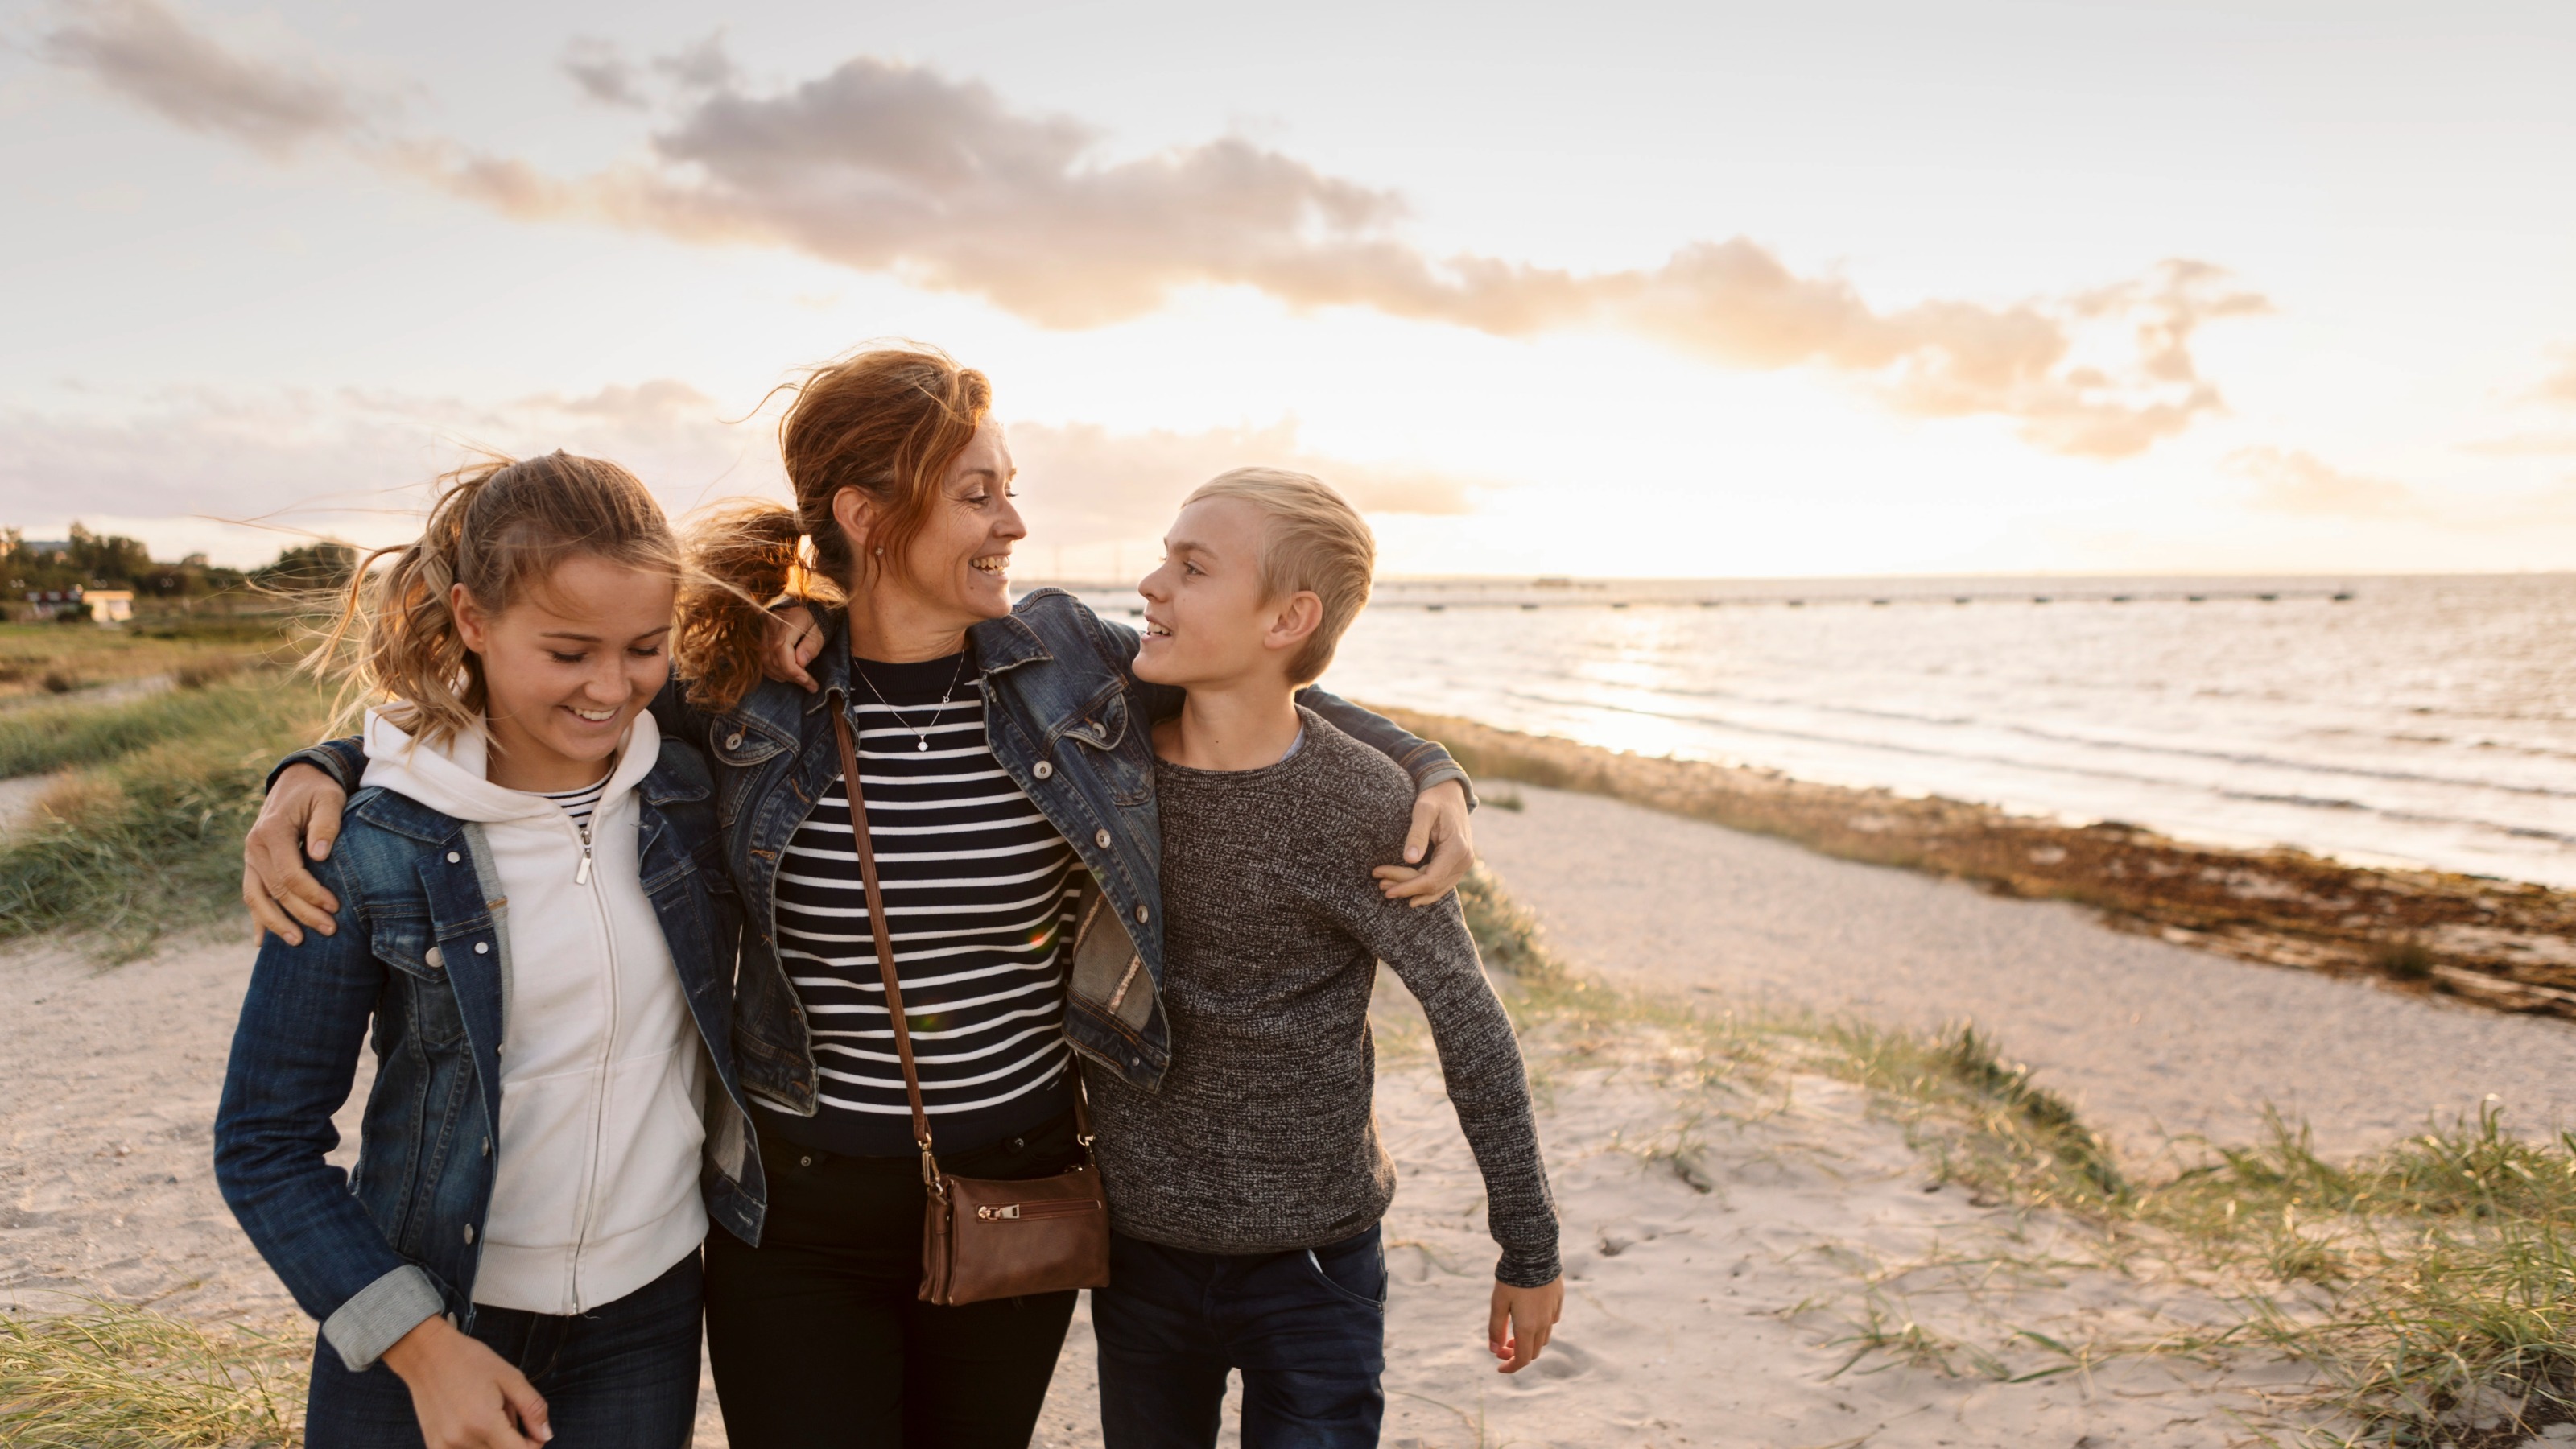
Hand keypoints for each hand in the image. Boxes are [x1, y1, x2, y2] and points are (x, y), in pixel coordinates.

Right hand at [244, 764, 347, 944]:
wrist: (296, 780)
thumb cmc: (318, 790)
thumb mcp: (329, 798)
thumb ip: (326, 824)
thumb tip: (320, 855)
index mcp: (271, 831)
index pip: (289, 873)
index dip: (312, 893)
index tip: (335, 907)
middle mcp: (254, 846)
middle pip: (275, 890)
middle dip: (302, 913)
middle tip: (329, 930)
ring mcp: (250, 857)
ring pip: (255, 897)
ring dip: (275, 922)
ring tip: (297, 942)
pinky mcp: (254, 864)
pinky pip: (251, 894)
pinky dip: (256, 917)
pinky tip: (261, 941)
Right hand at [380, 1313, 550, 1446]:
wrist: (427, 1354)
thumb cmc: (470, 1360)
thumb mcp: (511, 1377)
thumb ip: (533, 1409)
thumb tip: (545, 1436)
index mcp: (485, 1423)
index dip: (533, 1445)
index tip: (532, 1431)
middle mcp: (462, 1441)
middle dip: (512, 1441)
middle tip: (506, 1413)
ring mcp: (445, 1447)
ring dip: (493, 1443)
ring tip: (486, 1415)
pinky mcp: (434, 1446)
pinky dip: (474, 1444)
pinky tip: (470, 1422)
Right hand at [760, 604, 824, 692]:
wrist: (804, 602)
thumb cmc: (815, 616)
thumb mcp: (820, 629)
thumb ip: (811, 645)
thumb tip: (801, 663)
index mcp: (785, 624)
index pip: (782, 652)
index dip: (794, 671)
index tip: (809, 682)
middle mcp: (769, 627)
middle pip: (773, 659)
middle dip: (792, 676)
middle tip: (809, 684)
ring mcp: (762, 632)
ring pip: (765, 661)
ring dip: (782, 675)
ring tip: (799, 680)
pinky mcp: (760, 636)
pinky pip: (761, 659)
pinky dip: (772, 670)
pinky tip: (785, 675)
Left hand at [1374, 779, 1472, 906]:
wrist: (1450, 793)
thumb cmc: (1435, 799)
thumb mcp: (1423, 810)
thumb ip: (1417, 834)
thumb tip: (1409, 859)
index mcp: (1457, 848)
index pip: (1431, 879)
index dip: (1408, 887)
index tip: (1387, 889)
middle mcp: (1464, 860)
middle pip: (1431, 885)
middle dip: (1405, 887)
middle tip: (1380, 885)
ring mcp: (1463, 864)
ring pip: (1436, 888)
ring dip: (1412, 891)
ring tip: (1387, 887)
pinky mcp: (1458, 864)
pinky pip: (1440, 883)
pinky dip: (1422, 888)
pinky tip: (1406, 891)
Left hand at [1488, 1275, 1562, 1373]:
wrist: (1534, 1252)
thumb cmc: (1512, 1277)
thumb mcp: (1498, 1302)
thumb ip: (1496, 1328)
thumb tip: (1494, 1351)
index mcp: (1528, 1327)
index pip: (1522, 1359)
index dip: (1510, 1367)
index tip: (1499, 1368)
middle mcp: (1544, 1323)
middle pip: (1533, 1351)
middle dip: (1517, 1354)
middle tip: (1502, 1347)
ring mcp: (1553, 1312)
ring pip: (1543, 1338)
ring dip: (1529, 1342)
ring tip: (1513, 1333)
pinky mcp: (1558, 1300)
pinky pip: (1551, 1322)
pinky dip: (1539, 1328)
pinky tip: (1529, 1317)